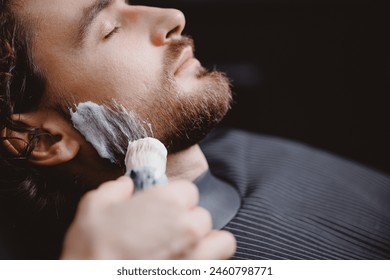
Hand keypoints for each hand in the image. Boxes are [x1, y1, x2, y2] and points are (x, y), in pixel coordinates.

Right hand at [60, 176, 235, 258]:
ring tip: (191, 248)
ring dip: (209, 243)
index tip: (163, 207)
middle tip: (169, 230)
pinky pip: (216, 267)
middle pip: (203, 217)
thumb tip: (126, 185)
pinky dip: (209, 264)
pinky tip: (189, 263)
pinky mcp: (195, 274)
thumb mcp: (94, 205)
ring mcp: (195, 256)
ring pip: (221, 242)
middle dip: (188, 221)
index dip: (175, 198)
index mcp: (167, 202)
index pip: (190, 191)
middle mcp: (187, 227)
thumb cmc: (92, 247)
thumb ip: (116, 189)